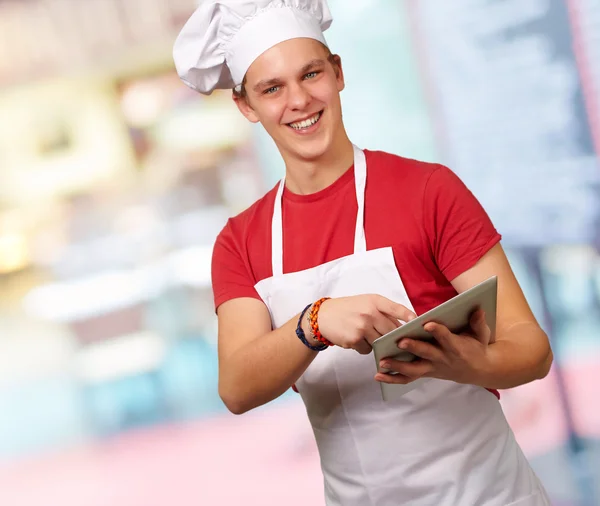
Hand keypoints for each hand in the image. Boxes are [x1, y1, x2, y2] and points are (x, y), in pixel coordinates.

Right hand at [316, 295, 416, 354]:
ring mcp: (362, 326)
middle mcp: (369, 312)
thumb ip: (383, 311)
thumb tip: (403, 326)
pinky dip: (365, 348)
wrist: (323, 316)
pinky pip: (368, 349)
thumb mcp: (365, 302)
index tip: (418, 324)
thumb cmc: (348, 309)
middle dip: (394, 338)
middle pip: (391, 330)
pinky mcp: (355, 339)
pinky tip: (357, 340)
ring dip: (377, 343)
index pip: (397, 308)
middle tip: (397, 342)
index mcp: (374, 301)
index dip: (409, 317)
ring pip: (381, 342)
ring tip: (367, 336)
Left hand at [375, 309, 491, 385]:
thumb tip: (478, 309)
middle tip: (400, 342)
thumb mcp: (482, 335)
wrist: (479, 370)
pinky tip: (378, 376)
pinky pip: (408, 378)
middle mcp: (442, 359)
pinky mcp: (426, 373)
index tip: (428, 324)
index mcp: (456, 347)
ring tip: (382, 362)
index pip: (446, 338)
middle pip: (426, 353)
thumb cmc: (477, 347)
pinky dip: (392, 379)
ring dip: (397, 366)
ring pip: (414, 370)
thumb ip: (478, 323)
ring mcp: (432, 368)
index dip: (438, 331)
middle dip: (413, 347)